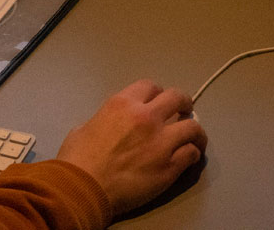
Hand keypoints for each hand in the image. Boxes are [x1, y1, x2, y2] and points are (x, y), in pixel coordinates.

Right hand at [55, 79, 207, 215]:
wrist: (84, 188)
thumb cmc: (78, 159)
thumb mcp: (85, 126)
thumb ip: (105, 119)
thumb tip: (111, 125)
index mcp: (123, 104)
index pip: (150, 86)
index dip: (158, 93)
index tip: (160, 102)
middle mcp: (146, 117)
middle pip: (178, 98)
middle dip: (184, 103)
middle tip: (186, 111)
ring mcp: (161, 141)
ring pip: (193, 126)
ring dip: (195, 130)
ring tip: (194, 137)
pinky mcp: (169, 166)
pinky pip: (191, 153)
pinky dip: (192, 153)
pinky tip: (189, 157)